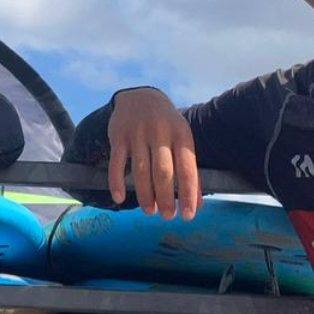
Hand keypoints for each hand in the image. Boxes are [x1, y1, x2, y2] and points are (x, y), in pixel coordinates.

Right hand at [107, 88, 198, 219]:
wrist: (140, 97)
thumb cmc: (167, 126)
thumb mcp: (182, 140)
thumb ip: (189, 170)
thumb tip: (197, 205)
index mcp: (181, 134)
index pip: (187, 168)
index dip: (188, 193)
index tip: (188, 215)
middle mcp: (160, 132)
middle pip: (163, 171)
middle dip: (166, 197)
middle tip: (167, 216)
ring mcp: (137, 133)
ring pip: (140, 170)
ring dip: (145, 194)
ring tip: (150, 211)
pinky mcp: (118, 136)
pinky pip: (116, 163)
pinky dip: (117, 182)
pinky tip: (119, 198)